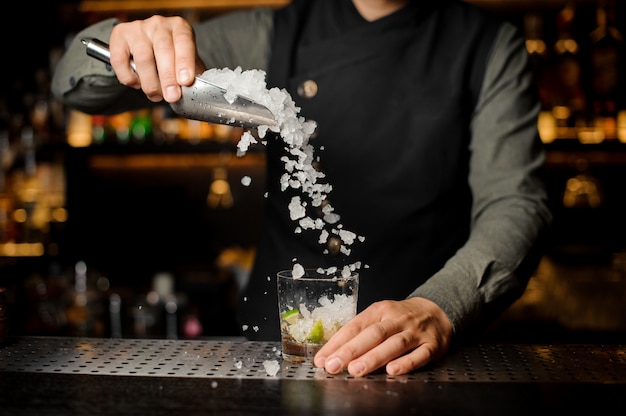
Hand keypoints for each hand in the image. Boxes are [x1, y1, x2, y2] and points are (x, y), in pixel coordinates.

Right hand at [109, 15, 205, 102]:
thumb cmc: (172, 55)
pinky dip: (129, 77)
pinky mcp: (119, 36)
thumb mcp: (187, 61)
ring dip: (150, 82)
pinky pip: (120, 60)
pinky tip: (137, 84)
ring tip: (156, 96)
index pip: (184, 42)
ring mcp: (138, 28)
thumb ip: (194, 74)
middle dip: (168, 77)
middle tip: (172, 97)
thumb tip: (200, 94)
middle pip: (163, 50)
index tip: (186, 81)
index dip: (185, 62)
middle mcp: (159, 24)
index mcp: (180, 27)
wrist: (147, 44)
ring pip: (143, 57)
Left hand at [313, 297, 452, 376]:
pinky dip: (406, 363)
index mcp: (381, 310)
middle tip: (334, 366)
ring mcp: (415, 332)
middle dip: (351, 350)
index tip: (322, 359)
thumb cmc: (401, 318)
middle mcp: (397, 319)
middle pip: (372, 334)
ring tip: (356, 370)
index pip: (355, 325)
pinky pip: (419, 355)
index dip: (338, 342)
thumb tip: (334, 352)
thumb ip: (362, 332)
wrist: (437, 310)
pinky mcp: (432, 345)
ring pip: (394, 344)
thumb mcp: (381, 316)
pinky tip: (392, 371)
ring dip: (374, 357)